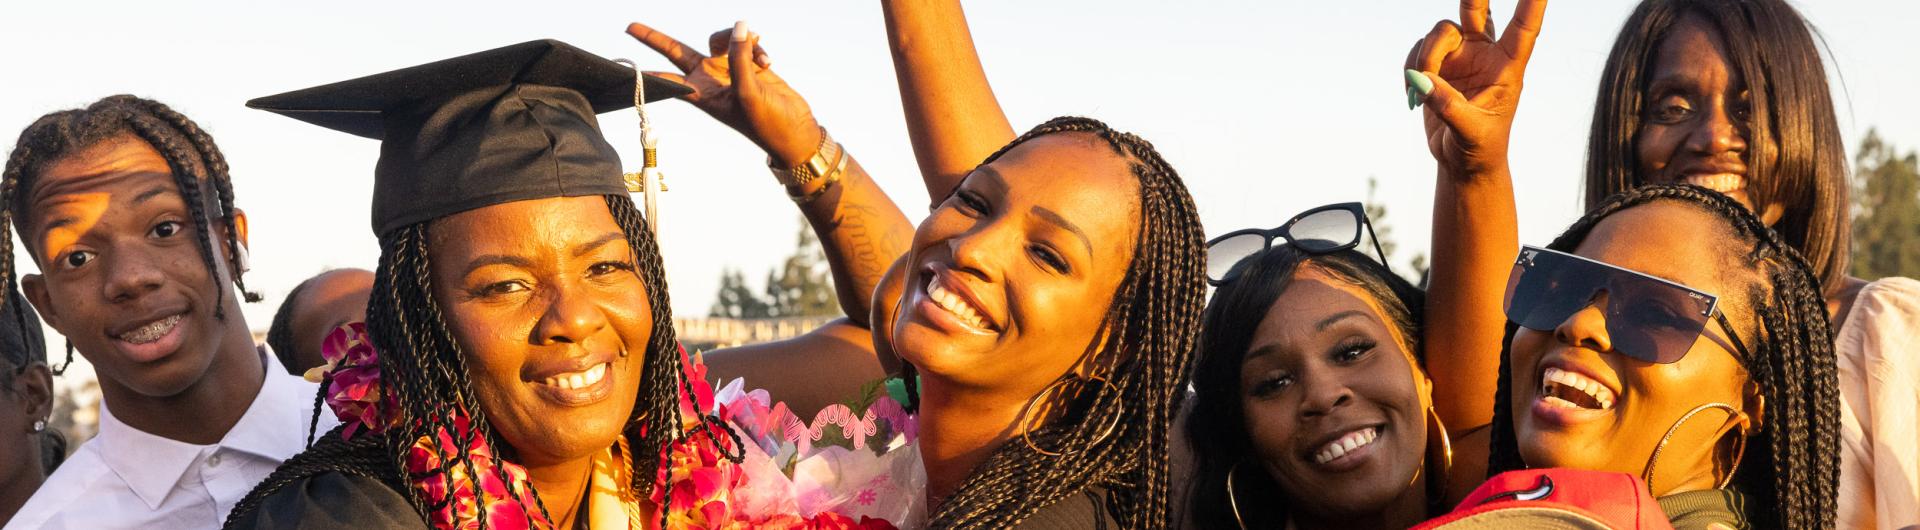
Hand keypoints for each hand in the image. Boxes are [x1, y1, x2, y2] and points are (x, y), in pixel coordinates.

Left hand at [627, 21, 823, 166]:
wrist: (794, 130)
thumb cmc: (765, 122)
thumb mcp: (747, 90)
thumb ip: (739, 57)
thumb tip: (740, 28)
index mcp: (702, 93)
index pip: (668, 80)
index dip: (648, 74)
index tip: (623, 67)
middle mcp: (710, 78)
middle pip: (677, 52)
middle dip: (656, 39)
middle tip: (630, 27)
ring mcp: (729, 69)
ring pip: (721, 38)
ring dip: (738, 38)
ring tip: (758, 49)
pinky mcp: (750, 63)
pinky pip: (748, 43)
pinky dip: (758, 47)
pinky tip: (768, 60)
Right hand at [1404, 0, 1547, 177]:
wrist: (1463, 160)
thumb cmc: (1479, 147)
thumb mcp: (1471, 131)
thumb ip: (1448, 106)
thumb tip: (1422, 80)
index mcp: (1509, 67)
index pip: (1524, 30)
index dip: (1531, 6)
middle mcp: (1486, 53)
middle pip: (1480, 10)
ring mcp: (1461, 55)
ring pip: (1441, 31)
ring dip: (1426, 56)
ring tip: (1422, 89)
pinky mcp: (1438, 64)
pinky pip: (1418, 49)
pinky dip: (1411, 67)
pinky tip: (1414, 92)